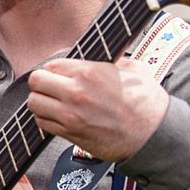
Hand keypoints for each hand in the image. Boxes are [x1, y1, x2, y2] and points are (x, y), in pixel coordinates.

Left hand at [24, 56, 169, 162]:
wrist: (154, 135)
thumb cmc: (147, 103)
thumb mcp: (134, 69)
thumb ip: (111, 59)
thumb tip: (101, 54)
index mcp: (90, 73)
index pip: (52, 64)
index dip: (55, 69)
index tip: (60, 74)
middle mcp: (76, 93)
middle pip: (36, 81)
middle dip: (42, 82)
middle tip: (51, 87)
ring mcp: (71, 115)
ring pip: (34, 103)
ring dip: (41, 101)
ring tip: (53, 102)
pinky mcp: (71, 134)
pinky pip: (43, 123)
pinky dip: (46, 119)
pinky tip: (58, 117)